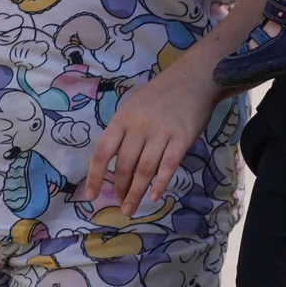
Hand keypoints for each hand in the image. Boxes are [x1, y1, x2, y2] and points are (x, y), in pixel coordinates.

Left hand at [82, 65, 218, 218]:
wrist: (194, 78)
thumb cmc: (161, 93)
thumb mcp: (133, 106)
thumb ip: (123, 130)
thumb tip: (112, 160)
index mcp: (122, 119)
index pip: (102, 152)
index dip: (95, 176)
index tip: (90, 195)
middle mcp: (138, 127)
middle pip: (124, 166)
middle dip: (120, 189)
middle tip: (120, 205)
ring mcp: (161, 133)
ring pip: (144, 170)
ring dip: (136, 193)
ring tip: (131, 209)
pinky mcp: (182, 138)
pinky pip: (168, 166)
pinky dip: (160, 184)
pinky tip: (154, 196)